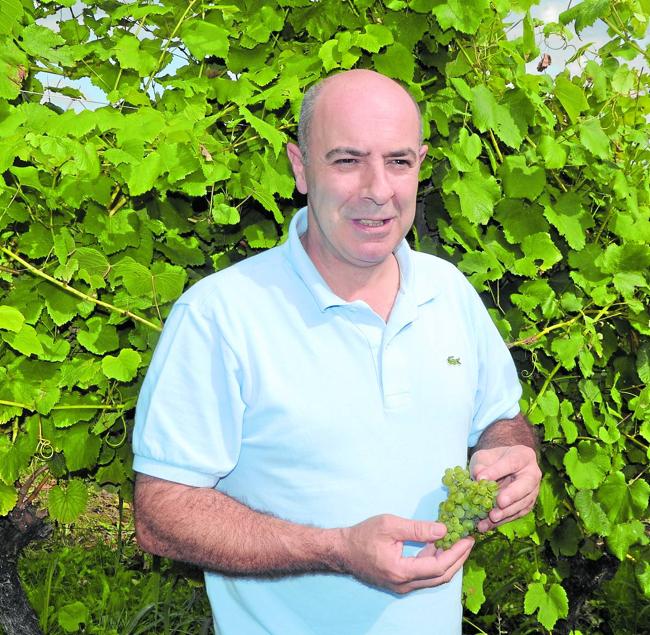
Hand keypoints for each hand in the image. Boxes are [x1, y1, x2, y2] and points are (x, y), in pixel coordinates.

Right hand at [339, 514, 473, 593]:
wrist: (342, 551)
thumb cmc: (363, 535)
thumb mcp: (389, 525)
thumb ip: (417, 529)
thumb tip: (443, 529)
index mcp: (401, 571)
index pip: (438, 566)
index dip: (455, 553)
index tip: (467, 539)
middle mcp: (404, 584)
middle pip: (440, 577)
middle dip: (457, 559)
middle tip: (469, 542)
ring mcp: (402, 586)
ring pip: (433, 579)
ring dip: (448, 562)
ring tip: (458, 542)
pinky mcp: (400, 583)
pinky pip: (424, 576)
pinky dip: (435, 563)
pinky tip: (438, 547)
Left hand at [470, 445, 540, 531]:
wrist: (500, 468)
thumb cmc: (492, 460)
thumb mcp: (483, 457)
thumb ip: (480, 465)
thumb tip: (479, 477)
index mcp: (523, 456)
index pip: (511, 462)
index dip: (497, 471)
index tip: (481, 478)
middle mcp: (532, 473)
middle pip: (525, 485)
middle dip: (512, 494)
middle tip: (499, 502)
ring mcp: (532, 491)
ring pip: (523, 503)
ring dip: (506, 512)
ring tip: (490, 518)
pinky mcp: (526, 506)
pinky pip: (516, 515)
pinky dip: (502, 521)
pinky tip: (487, 525)